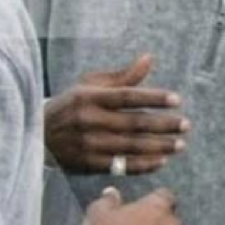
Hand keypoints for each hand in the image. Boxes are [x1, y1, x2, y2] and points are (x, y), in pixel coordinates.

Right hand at [44, 54, 188, 174]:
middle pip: (133, 123)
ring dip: (159, 146)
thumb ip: (123, 77)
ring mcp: (89, 144)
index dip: (154, 98)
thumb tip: (149, 58)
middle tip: (186, 125)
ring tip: (180, 144)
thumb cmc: (71, 106)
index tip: (177, 100)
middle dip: (164, 125)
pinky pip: (122, 166)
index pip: (127, 96)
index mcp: (89, 97)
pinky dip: (144, 165)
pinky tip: (161, 161)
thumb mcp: (90, 86)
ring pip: (131, 146)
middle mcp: (89, 121)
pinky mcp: (89, 164)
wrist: (38, 136)